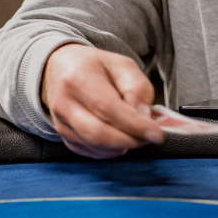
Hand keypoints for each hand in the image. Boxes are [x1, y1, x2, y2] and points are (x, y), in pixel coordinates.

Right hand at [41, 43, 164, 157]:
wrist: (62, 69)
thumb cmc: (96, 67)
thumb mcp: (123, 66)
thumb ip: (137, 88)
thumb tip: (143, 117)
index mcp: (78, 78)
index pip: (108, 108)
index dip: (134, 125)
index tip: (157, 133)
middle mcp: (64, 103)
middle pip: (98, 133)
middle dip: (130, 140)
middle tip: (150, 137)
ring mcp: (60, 122)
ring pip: (95, 146)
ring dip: (122, 146)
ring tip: (137, 135)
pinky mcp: (64, 136)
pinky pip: (91, 152)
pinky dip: (111, 150)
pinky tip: (121, 138)